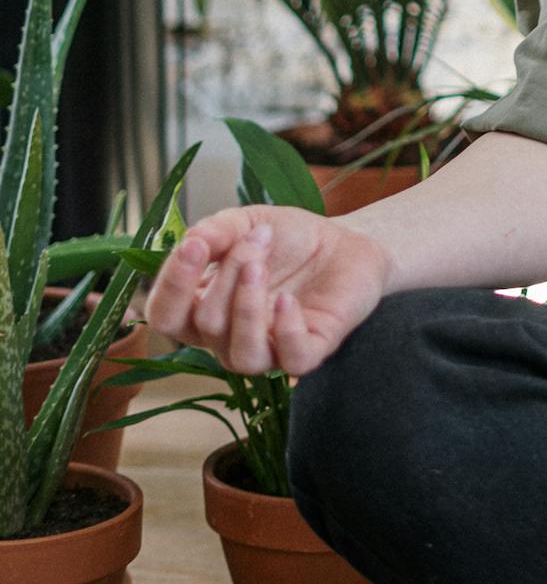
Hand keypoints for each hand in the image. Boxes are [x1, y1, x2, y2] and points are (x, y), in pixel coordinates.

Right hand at [140, 204, 391, 376]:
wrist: (344, 240)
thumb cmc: (288, 238)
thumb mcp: (247, 222)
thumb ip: (216, 231)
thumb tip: (191, 240)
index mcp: (203, 308)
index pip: (166, 315)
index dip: (172, 285)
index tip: (192, 245)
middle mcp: (229, 338)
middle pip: (206, 324)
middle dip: (228, 273)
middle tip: (257, 238)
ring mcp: (270, 349)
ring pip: (242, 355)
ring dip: (247, 306)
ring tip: (261, 264)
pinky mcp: (311, 351)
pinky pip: (292, 361)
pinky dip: (286, 330)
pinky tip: (288, 299)